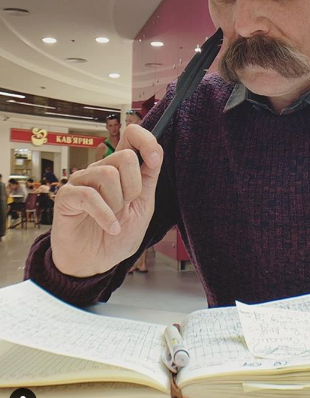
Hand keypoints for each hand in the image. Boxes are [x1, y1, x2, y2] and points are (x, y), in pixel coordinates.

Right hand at [51, 125, 162, 277]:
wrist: (95, 262)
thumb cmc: (118, 233)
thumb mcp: (143, 205)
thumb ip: (148, 179)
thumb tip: (155, 152)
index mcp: (122, 169)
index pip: (131, 135)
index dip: (146, 140)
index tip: (154, 159)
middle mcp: (101, 169)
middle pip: (125, 157)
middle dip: (134, 186)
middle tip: (126, 205)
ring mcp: (82, 181)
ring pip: (108, 174)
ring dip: (117, 202)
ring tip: (113, 218)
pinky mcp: (67, 197)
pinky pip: (89, 195)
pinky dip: (105, 215)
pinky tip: (111, 228)